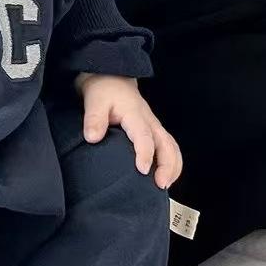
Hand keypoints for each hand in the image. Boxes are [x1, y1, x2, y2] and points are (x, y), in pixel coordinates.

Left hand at [74, 72, 182, 189]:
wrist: (111, 79)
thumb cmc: (104, 91)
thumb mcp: (95, 101)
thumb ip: (94, 119)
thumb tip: (92, 138)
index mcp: (135, 114)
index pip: (144, 136)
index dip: (145, 154)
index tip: (143, 170)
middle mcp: (149, 121)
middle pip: (166, 144)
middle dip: (167, 165)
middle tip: (160, 185)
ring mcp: (154, 126)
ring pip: (172, 147)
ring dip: (173, 167)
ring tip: (164, 186)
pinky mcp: (154, 132)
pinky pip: (170, 148)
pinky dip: (172, 163)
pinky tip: (165, 177)